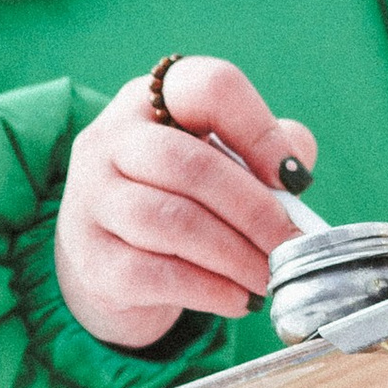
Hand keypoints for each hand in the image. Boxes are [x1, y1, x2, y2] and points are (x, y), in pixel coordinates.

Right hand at [55, 58, 317, 353]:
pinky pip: (157, 275)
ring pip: (173, 222)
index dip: (259, 131)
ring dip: (236, 255)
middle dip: (255, 210)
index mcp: (151, 100)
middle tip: (292, 243)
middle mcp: (110, 141)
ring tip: (270, 275)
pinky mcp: (92, 262)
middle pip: (190, 164)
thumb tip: (295, 174)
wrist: (108, 262)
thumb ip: (266, 153)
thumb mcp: (220, 160)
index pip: (209, 88)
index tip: (295, 179)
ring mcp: (92, 201)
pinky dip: (210, 289)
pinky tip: (238, 298)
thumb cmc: (182, 198)